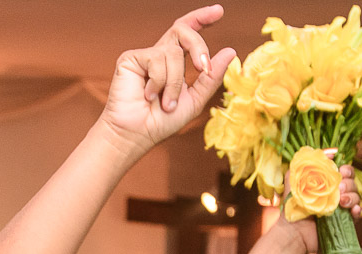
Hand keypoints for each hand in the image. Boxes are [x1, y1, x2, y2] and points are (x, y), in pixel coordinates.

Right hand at [100, 5, 234, 154]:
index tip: (218, 12)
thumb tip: (230, 51)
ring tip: (165, 103)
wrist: (136, 134)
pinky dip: (159, 81)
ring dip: (175, 82)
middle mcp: (159, 55)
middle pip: (183, 30)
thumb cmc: (161, 122)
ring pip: (173, 52)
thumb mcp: (194, 100)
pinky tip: (148, 95)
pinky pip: (157, 58)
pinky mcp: (130, 59)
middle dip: (198, 46)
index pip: (187, 33)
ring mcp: (144, 56)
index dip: (201, 19)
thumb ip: (211, 77)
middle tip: (204, 67)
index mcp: (173, 63)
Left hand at [279, 163, 361, 252]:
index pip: (343, 171)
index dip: (345, 169)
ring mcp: (341, 207)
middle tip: (340, 188)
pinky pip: (358, 212)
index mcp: (325, 183)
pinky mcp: (345, 221)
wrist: (293, 233)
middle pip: (352, 181)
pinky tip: (352, 210)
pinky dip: (358, 209)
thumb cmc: (291, 208)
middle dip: (349, 181)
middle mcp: (335, 194)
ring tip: (341, 201)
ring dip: (352, 195)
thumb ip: (304, 164)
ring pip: (356, 195)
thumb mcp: (293, 181)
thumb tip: (328, 153)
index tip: (340, 170)